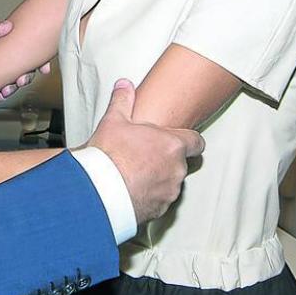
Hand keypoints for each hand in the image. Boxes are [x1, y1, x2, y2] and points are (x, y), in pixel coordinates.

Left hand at [0, 19, 50, 99]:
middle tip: (22, 79)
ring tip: (9, 88)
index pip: (27, 52)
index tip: (45, 68)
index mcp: (4, 42)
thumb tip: (7, 26)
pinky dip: (1, 92)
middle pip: (23, 68)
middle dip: (26, 76)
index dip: (39, 60)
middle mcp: (2, 56)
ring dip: (14, 86)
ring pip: (11, 79)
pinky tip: (0, 93)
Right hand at [85, 79, 204, 224]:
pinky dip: (150, 197)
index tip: (176, 140)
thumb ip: (123, 100)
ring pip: (171, 183)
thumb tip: (124, 84)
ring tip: (136, 175)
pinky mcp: (159, 210)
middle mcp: (177, 170)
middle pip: (182, 163)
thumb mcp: (113, 121)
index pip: (196, 142)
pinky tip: (131, 191)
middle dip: (167, 160)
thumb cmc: (109, 155)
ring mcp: (169, 192)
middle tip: (146, 156)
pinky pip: (159, 201)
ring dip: (159, 179)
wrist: (98, 190)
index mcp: (172, 145)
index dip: (189, 140)